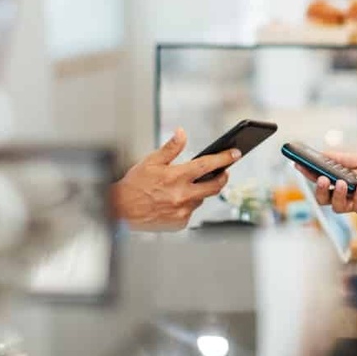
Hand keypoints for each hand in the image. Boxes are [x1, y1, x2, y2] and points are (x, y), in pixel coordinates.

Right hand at [112, 128, 240, 229]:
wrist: (120, 211)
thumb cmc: (134, 185)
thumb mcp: (151, 161)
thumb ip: (170, 148)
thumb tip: (182, 133)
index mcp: (177, 176)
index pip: (208, 165)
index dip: (224, 158)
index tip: (236, 154)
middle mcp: (182, 195)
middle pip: (214, 186)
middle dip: (222, 177)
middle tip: (223, 172)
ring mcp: (182, 211)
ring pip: (201, 199)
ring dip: (199, 192)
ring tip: (186, 187)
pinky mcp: (179, 223)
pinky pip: (190, 212)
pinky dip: (186, 205)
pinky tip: (174, 201)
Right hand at [301, 151, 356, 214]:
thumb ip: (344, 158)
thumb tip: (323, 153)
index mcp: (342, 177)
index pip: (320, 176)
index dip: (308, 171)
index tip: (298, 163)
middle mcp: (345, 192)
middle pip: (322, 196)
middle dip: (317, 188)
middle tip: (320, 178)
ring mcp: (354, 201)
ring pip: (334, 205)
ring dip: (334, 194)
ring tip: (341, 183)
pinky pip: (354, 206)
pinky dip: (356, 195)